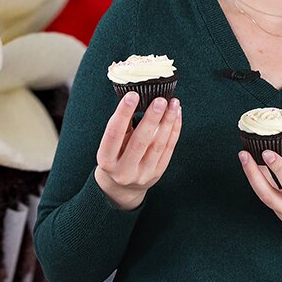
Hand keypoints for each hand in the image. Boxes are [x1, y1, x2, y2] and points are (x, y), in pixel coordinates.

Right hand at [94, 92, 181, 210]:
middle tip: (160, 100)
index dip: (123, 114)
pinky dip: (174, 130)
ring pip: (158, 145)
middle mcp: (124, 170)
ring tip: (172, 104)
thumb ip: (120, 126)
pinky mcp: (158, 173)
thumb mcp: (110, 145)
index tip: (132, 95)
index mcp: (106, 160)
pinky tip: (176, 116)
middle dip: (151, 118)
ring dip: (167, 122)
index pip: (114, 134)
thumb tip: (134, 98)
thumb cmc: (114, 157)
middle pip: (140, 141)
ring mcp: (143, 174)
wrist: (122, 187)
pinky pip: (168, 149)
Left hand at [238, 145, 281, 247]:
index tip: (267, 152)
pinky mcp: (281, 217)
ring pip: (264, 197)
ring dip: (253, 176)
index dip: (278, 168)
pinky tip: (255, 167)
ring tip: (246, 157)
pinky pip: (267, 198)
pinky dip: (260, 182)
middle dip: (253, 173)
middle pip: (268, 195)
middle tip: (244, 154)